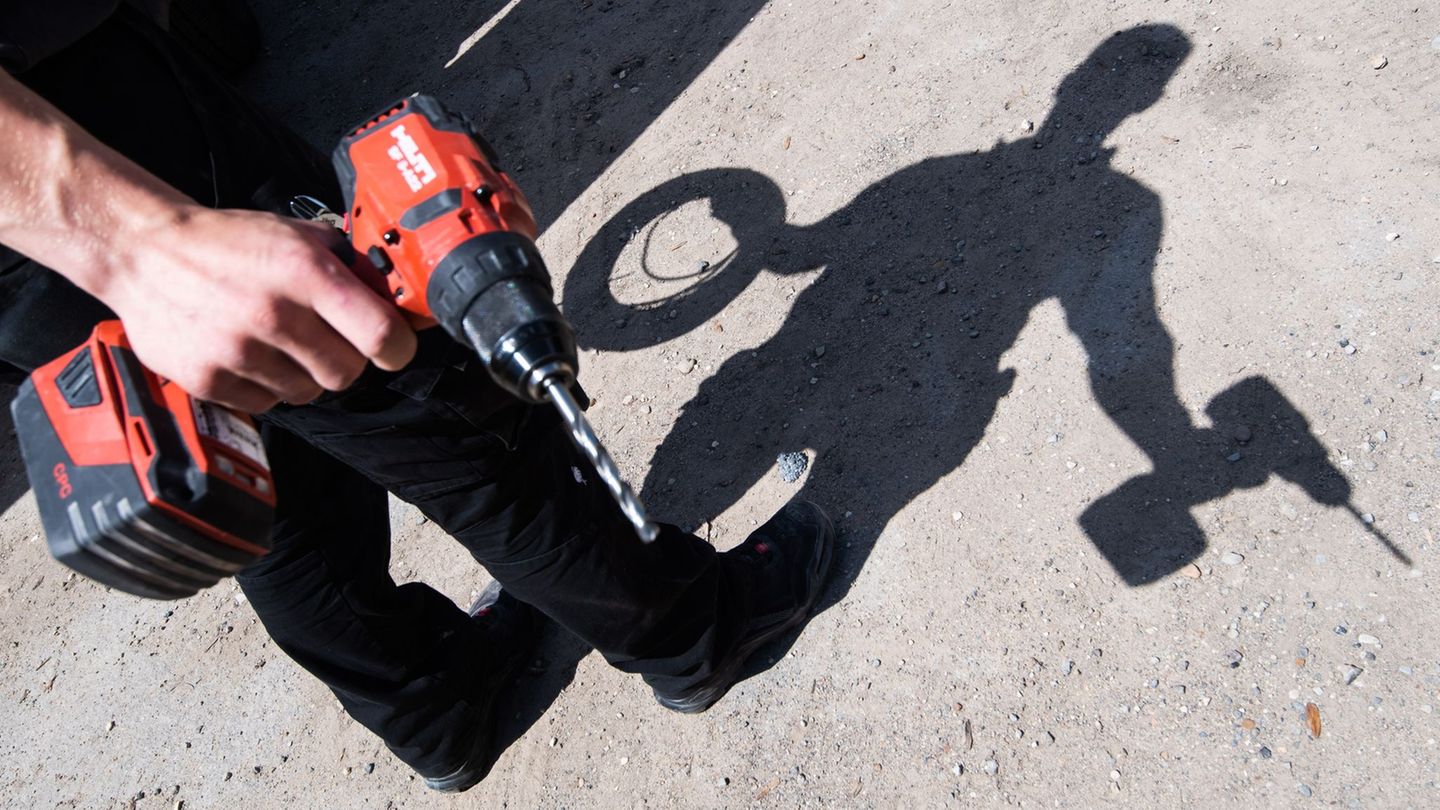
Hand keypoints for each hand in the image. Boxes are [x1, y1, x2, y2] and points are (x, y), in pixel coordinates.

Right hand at [104, 206, 416, 411]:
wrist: (143, 253)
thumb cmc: (227, 243)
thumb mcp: (298, 234)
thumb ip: (350, 267)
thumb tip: (397, 301)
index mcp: (305, 272)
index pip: (381, 336)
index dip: (397, 348)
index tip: (393, 347)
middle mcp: (274, 315)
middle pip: (348, 373)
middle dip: (346, 359)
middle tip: (325, 338)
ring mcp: (238, 352)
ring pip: (309, 392)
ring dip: (304, 373)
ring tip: (278, 341)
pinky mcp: (209, 380)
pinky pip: (267, 404)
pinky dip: (265, 386)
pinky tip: (248, 353)